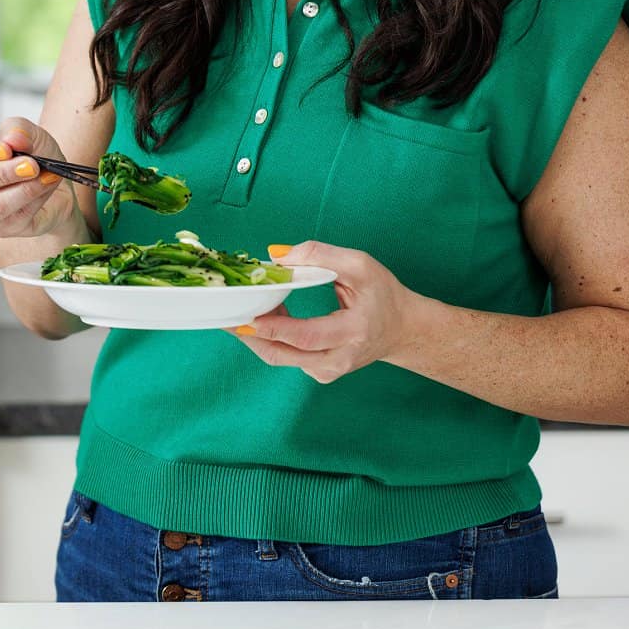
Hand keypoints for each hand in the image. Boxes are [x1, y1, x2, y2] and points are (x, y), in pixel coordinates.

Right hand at [0, 116, 78, 238]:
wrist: (52, 179)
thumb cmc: (30, 155)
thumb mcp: (28, 134)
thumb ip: (18, 129)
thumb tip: (12, 138)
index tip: (4, 148)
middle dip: (1, 174)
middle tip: (30, 164)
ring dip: (22, 189)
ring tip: (42, 174)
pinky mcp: (2, 230)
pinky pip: (16, 217)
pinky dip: (35, 198)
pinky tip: (46, 184)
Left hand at [232, 240, 423, 382]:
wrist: (402, 329)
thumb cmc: (383, 294)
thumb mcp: (360, 265)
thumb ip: (320, 255)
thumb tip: (276, 256)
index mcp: (353, 332)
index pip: (307, 335)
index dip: (275, 328)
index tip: (248, 317)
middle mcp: (339, 359)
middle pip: (284, 353)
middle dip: (251, 334)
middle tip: (225, 315)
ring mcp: (328, 371)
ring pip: (280, 358)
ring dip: (257, 334)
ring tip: (241, 309)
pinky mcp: (320, 373)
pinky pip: (287, 357)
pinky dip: (270, 338)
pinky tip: (265, 317)